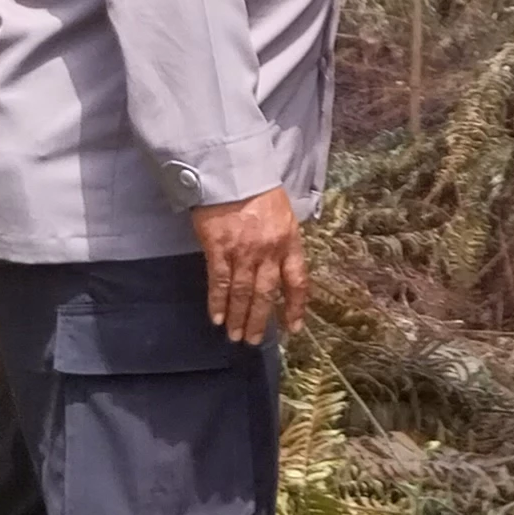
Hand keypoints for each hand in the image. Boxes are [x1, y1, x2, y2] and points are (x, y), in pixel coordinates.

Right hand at [191, 185, 308, 342]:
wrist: (231, 173)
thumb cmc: (258, 192)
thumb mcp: (283, 216)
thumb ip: (283, 244)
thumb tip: (280, 272)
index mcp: (289, 242)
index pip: (297, 282)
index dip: (296, 307)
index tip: (293, 328)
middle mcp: (269, 251)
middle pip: (267, 294)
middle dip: (260, 320)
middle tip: (253, 341)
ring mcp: (243, 252)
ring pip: (243, 293)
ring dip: (238, 317)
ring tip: (235, 335)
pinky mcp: (219, 249)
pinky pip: (219, 283)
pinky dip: (217, 303)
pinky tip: (216, 318)